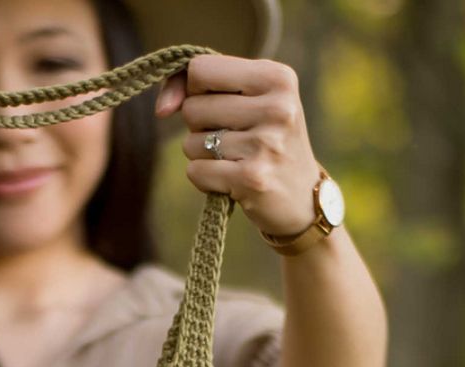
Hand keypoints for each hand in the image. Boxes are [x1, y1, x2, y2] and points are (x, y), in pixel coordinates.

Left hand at [155, 52, 320, 242]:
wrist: (303, 199)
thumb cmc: (266, 140)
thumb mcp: (247, 99)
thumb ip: (198, 87)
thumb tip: (161, 109)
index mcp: (277, 77)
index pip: (201, 69)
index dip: (195, 90)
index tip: (215, 103)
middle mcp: (277, 107)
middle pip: (193, 107)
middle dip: (200, 127)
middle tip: (233, 138)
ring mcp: (266, 144)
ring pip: (191, 142)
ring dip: (202, 155)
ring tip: (235, 159)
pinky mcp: (252, 179)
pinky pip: (196, 172)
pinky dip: (204, 178)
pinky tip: (230, 180)